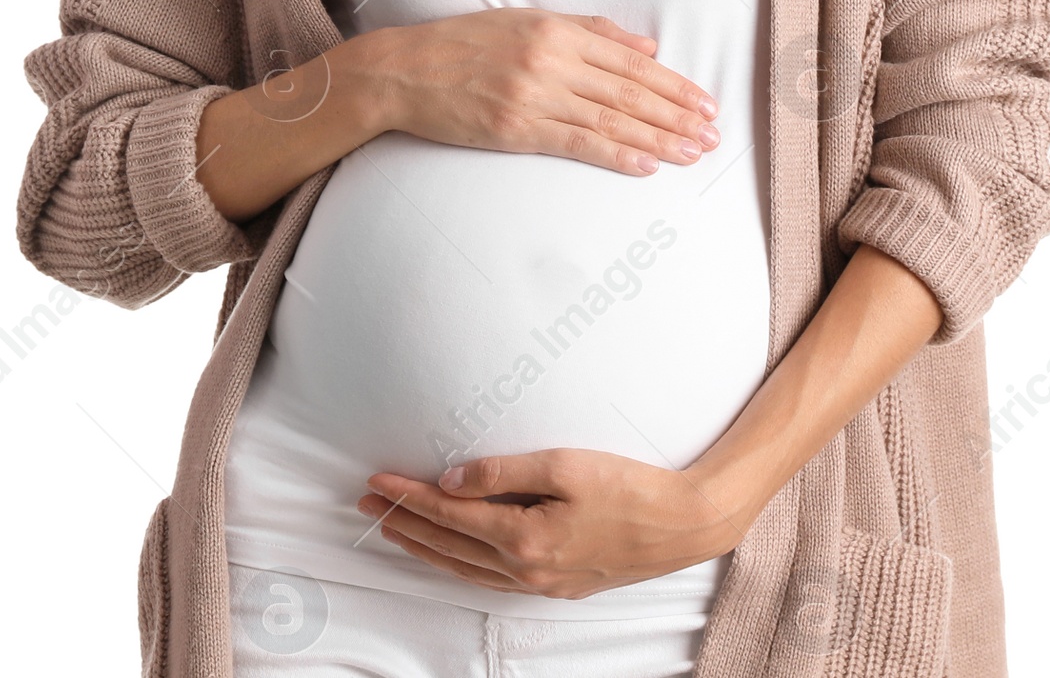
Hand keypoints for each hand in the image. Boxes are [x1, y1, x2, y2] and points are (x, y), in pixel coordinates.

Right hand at [348, 9, 719, 176]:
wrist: (405, 71)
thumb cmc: (465, 44)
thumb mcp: (526, 21)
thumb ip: (588, 31)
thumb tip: (646, 47)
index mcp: (555, 29)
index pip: (630, 61)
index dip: (672, 83)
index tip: (704, 101)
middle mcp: (549, 60)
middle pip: (628, 90)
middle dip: (676, 113)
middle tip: (713, 132)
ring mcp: (532, 95)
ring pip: (610, 118)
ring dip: (658, 137)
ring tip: (693, 152)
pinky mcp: (514, 129)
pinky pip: (576, 143)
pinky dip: (615, 154)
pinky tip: (646, 164)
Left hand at [354, 448, 751, 598]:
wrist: (683, 525)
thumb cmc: (629, 487)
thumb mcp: (565, 465)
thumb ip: (503, 472)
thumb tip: (450, 480)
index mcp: (524, 538)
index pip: (449, 515)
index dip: (408, 497)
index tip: (376, 481)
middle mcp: (525, 569)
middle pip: (449, 546)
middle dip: (404, 523)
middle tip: (366, 504)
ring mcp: (541, 582)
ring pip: (465, 568)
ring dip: (426, 547)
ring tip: (394, 529)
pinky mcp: (558, 584)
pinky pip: (491, 579)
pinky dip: (461, 564)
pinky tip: (453, 554)